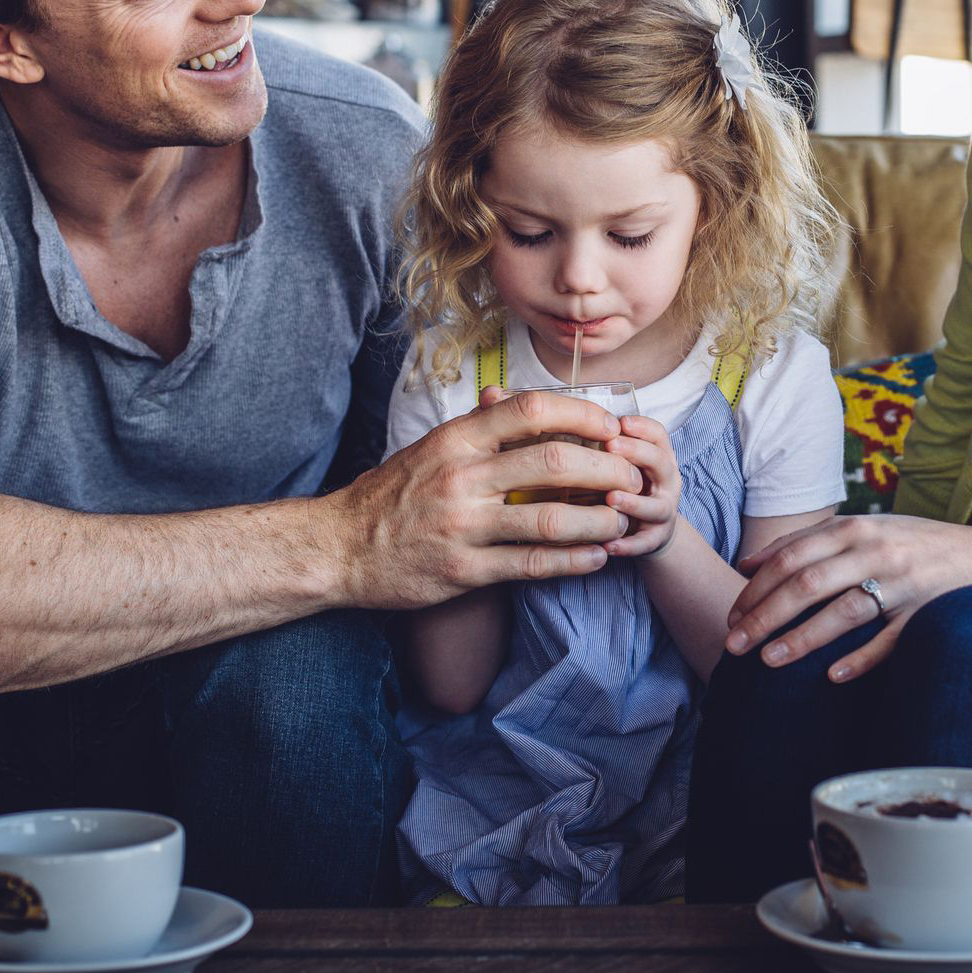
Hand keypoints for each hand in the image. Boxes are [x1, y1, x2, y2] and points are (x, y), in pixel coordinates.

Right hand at [327, 387, 644, 609]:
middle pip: (554, 463)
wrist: (339, 547)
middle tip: (632, 476)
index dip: (582, 415)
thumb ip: (479, 426)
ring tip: (622, 521)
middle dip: (606, 469)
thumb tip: (526, 401)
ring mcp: (463, 526)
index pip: (531, 411)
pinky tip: (596, 557)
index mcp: (456, 439)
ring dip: (598, 521)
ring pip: (550, 520)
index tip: (610, 426)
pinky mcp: (463, 571)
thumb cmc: (393, 493)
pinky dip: (572, 561)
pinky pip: (530, 565)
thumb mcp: (431, 447)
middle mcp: (461, 477)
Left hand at [602, 414, 682, 559]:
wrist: (653, 531)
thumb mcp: (628, 464)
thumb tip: (575, 422)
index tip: (621, 421)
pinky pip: (644, 543)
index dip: (643, 427)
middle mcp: (667, 482)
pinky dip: (626, 545)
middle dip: (637, 452)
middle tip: (611, 445)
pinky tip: (607, 545)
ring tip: (611, 498)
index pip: (659, 436)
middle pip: (661, 462)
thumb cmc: (633, 489)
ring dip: (633, 502)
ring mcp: (664, 511)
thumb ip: (612, 448)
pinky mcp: (655, 539)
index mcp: (660, 459)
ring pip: (655, 506)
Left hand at [722, 514, 971, 681]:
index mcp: (856, 528)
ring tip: (767, 661)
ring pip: (842, 613)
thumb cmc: (914, 545)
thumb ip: (809, 541)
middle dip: (763, 615)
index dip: (756, 587)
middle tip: (734, 643)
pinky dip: (859, 658)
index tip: (732, 615)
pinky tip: (832, 676)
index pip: (791, 557)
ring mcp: (903, 584)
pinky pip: (888, 641)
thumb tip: (749, 564)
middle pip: (806, 583)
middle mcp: (876, 552)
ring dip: (800, 638)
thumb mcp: (864, 529)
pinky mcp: (926, 614)